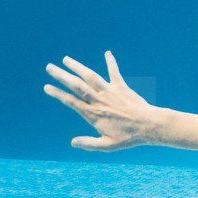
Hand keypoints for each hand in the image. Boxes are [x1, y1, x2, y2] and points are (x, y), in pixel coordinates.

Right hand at [43, 51, 161, 150]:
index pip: (71, 101)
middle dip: (62, 75)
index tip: (47, 87)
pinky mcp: (122, 87)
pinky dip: (111, 62)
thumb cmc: (129, 137)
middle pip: (77, 85)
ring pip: (90, 76)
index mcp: (93, 114)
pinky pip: (115, 72)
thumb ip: (89, 143)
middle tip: (49, 67)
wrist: (150, 126)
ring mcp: (110, 92)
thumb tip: (72, 143)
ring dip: (77, 66)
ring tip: (66, 59)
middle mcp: (99, 100)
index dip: (58, 94)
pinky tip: (108, 52)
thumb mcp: (107, 145)